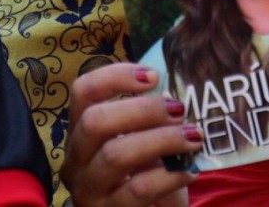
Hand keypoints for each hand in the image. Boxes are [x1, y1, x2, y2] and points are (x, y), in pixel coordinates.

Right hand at [62, 64, 201, 206]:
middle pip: (94, 122)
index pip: (83, 92)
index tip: (153, 76)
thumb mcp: (142, 141)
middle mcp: (76, 160)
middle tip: (178, 109)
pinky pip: (139, 188)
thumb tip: (176, 87)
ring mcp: (88, 191)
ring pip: (115, 155)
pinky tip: (189, 171)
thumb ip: (149, 117)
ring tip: (193, 137)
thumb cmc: (145, 175)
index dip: (115, 77)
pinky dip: (170, 176)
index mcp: (81, 132)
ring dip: (162, 140)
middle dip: (142, 110)